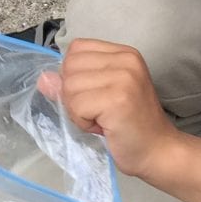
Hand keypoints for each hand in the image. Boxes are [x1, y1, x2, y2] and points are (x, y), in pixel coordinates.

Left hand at [37, 38, 180, 182]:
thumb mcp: (99, 96)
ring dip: (78, 111)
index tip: (95, 96)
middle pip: (69, 67)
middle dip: (74, 96)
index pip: (76, 49)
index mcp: (123, 53)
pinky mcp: (117, 99)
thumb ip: (71, 84)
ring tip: (102, 120)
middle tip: (98, 112)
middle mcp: (126, 59)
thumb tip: (43, 79)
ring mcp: (123, 78)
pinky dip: (83, 122)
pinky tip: (103, 127)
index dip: (74, 75)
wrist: (158, 152)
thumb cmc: (129, 126)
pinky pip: (76, 106)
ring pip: (69, 88)